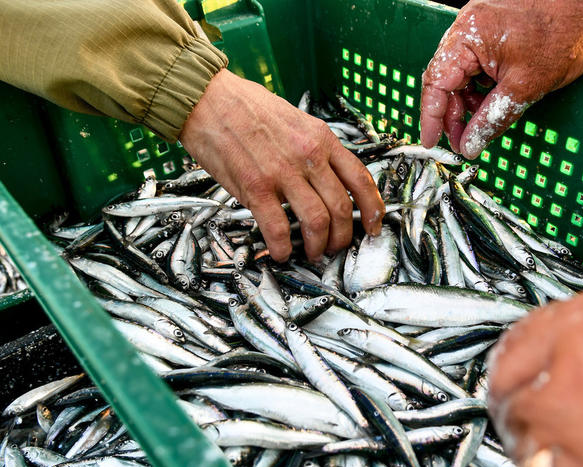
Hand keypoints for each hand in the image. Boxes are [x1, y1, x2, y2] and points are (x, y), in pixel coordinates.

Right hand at [180, 69, 383, 261]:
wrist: (207, 98)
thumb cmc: (249, 108)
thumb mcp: (297, 120)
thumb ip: (316, 149)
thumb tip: (330, 182)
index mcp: (322, 139)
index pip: (361, 179)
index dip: (374, 209)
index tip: (374, 226)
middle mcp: (308, 156)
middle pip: (343, 208)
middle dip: (344, 237)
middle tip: (336, 247)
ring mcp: (282, 172)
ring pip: (318, 222)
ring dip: (318, 246)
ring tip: (312, 253)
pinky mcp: (255, 187)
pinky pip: (278, 228)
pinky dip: (283, 248)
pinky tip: (281, 253)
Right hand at [420, 0, 582, 158]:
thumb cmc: (564, 35)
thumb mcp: (525, 88)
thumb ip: (491, 119)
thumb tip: (470, 144)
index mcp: (469, 35)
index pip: (436, 82)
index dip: (431, 116)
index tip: (431, 142)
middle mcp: (468, 26)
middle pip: (445, 79)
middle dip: (453, 113)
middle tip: (464, 142)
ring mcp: (479, 27)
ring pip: (460, 74)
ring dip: (468, 102)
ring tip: (484, 121)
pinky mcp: (492, 30)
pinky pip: (475, 65)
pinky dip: (480, 87)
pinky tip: (494, 101)